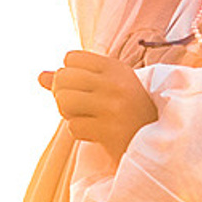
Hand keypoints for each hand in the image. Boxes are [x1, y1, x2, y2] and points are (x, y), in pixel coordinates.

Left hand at [39, 51, 158, 169]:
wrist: (162, 143)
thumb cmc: (130, 111)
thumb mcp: (109, 87)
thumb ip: (75, 78)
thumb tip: (39, 76)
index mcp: (116, 68)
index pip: (71, 57)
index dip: (69, 73)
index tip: (83, 87)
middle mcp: (115, 84)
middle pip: (62, 78)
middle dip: (62, 94)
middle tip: (78, 106)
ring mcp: (112, 107)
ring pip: (63, 100)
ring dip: (69, 113)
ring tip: (86, 118)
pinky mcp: (109, 131)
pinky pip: (73, 127)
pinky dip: (79, 131)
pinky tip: (96, 133)